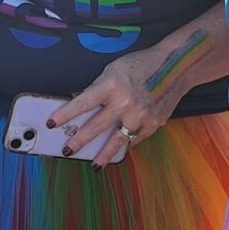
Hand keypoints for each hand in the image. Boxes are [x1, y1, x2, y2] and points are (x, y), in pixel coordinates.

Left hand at [48, 53, 169, 167]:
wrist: (176, 66)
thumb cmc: (141, 65)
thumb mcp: (114, 69)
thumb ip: (98, 87)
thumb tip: (78, 100)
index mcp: (111, 85)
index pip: (82, 103)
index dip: (65, 114)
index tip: (52, 124)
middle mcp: (125, 103)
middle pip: (96, 127)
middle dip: (79, 141)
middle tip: (67, 151)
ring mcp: (140, 115)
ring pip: (117, 141)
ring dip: (104, 155)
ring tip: (94, 165)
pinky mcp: (154, 123)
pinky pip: (136, 139)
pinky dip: (127, 143)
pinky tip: (120, 149)